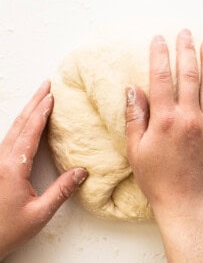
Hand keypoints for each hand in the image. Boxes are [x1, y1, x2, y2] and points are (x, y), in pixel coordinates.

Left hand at [0, 81, 87, 258]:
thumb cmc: (6, 230)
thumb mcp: (38, 213)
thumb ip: (61, 191)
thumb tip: (82, 172)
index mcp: (12, 168)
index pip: (30, 132)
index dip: (42, 112)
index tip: (51, 96)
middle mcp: (2, 160)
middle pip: (20, 124)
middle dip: (33, 102)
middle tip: (44, 85)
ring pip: (13, 128)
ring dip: (27, 111)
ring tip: (38, 98)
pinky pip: (10, 138)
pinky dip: (22, 124)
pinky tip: (27, 123)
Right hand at [126, 29, 202, 261]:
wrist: (184, 202)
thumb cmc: (156, 178)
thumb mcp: (136, 149)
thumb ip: (135, 117)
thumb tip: (132, 89)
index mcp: (165, 120)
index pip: (160, 78)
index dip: (159, 56)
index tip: (158, 39)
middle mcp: (189, 117)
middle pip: (189, 75)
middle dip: (186, 50)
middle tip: (185, 32)